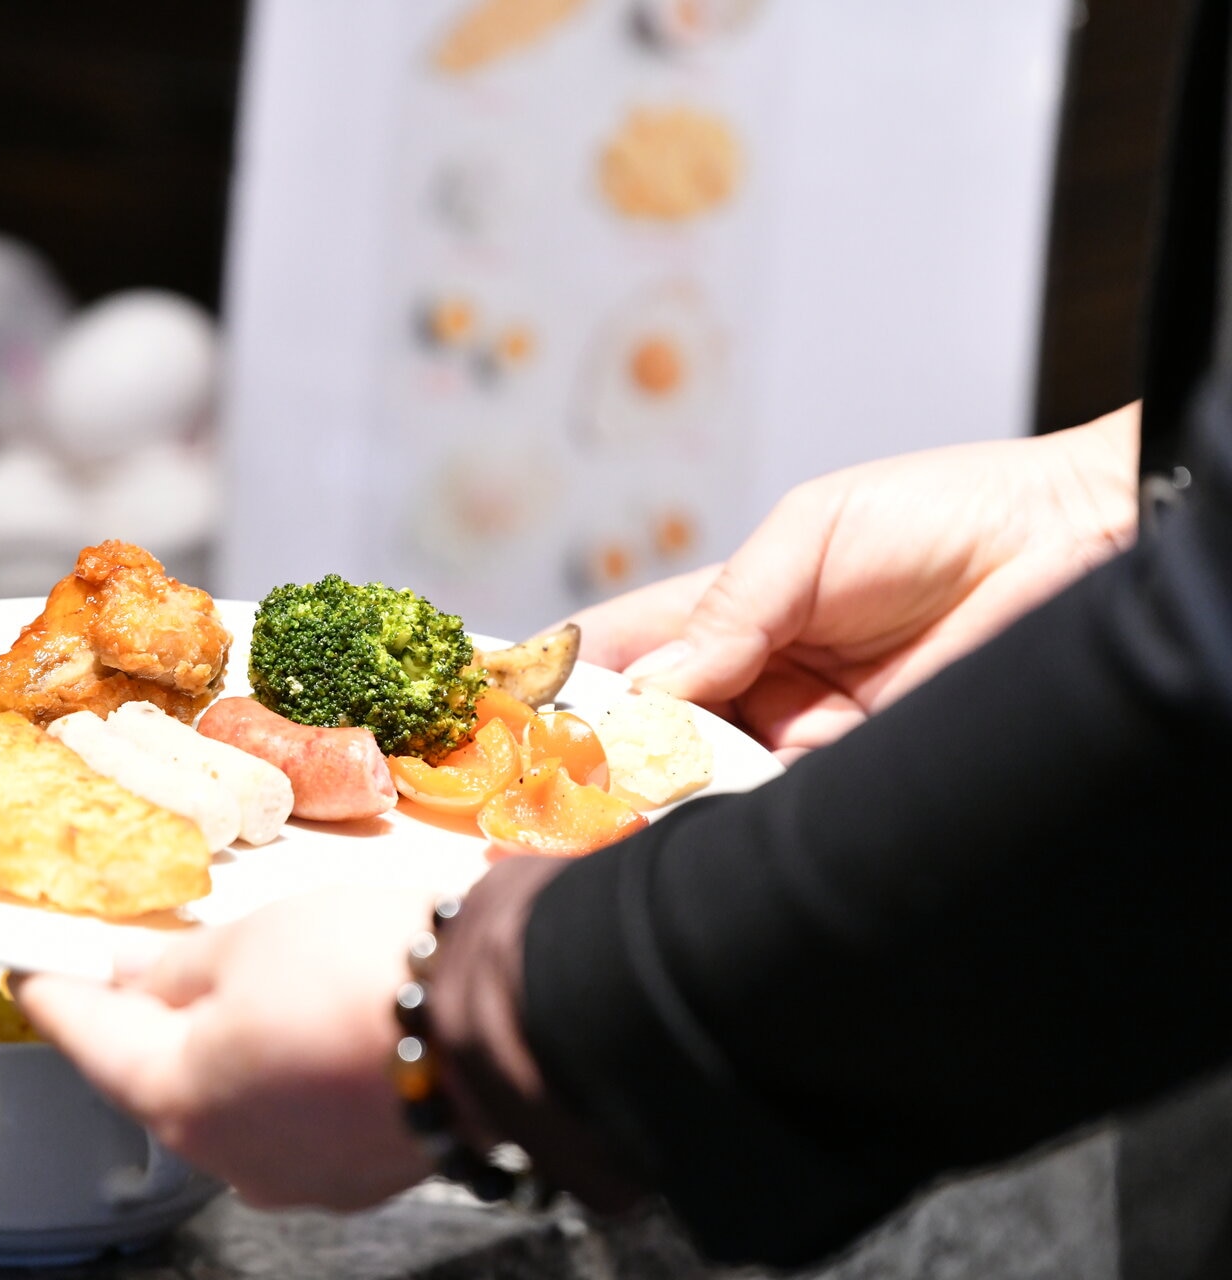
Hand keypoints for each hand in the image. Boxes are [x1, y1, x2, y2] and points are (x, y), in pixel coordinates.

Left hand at [11, 887, 435, 1208]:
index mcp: (178, 1099)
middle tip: (134, 964)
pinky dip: (285, 1075)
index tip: (32, 969)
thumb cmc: (370, 971)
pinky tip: (307, 1030)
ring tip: (241, 985)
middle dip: (146, 1020)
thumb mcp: (251, 939)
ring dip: (224, 1047)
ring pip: (233, 1103)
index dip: (56, 992)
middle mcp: (229, 1158)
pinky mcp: (359, 1174)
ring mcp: (298, 1177)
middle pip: (160, 1079)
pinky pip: (295, 1119)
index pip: (89, 1038)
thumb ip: (177, 965)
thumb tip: (132, 974)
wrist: (502, 1020)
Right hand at [566, 405, 1140, 760]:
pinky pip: (771, 804)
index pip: (629, 653)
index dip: (567, 677)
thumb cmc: (943, 515)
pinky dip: (728, 810)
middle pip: (652, 730)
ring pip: (703, 777)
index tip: (509, 705)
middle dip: (600, 750)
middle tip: (547, 770)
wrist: (1074, 545)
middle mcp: (759, 683)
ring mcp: (803, 735)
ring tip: (608, 790)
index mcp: (735, 612)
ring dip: (657, 786)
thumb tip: (649, 684)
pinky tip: (689, 804)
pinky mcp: (852, 777)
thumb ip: (725, 605)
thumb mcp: (809, 534)